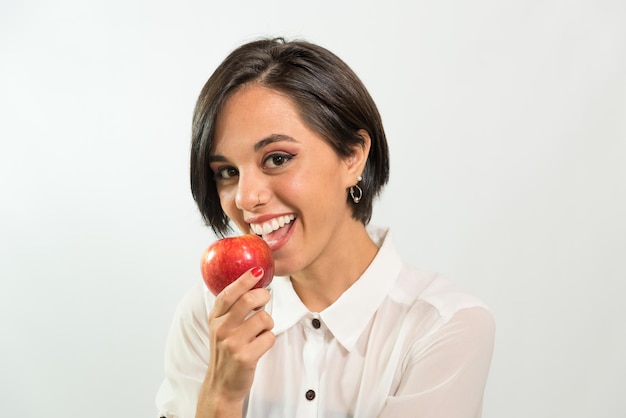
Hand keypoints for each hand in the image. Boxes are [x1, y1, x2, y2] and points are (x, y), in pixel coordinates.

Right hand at [196, 267, 274, 416]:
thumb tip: (253, 284)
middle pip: (249, 300)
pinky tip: (260, 346)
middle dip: (263, 296)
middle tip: (264, 299)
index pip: (228, 293)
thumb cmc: (226, 351)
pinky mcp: (245, 357)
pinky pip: (269, 337)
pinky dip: (269, 340)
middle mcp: (221, 329)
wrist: (221, 385)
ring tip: (260, 331)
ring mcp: (232, 343)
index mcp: (215, 319)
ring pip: (263, 318)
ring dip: (268, 323)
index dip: (244, 280)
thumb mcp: (221, 327)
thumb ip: (231, 308)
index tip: (257, 270)